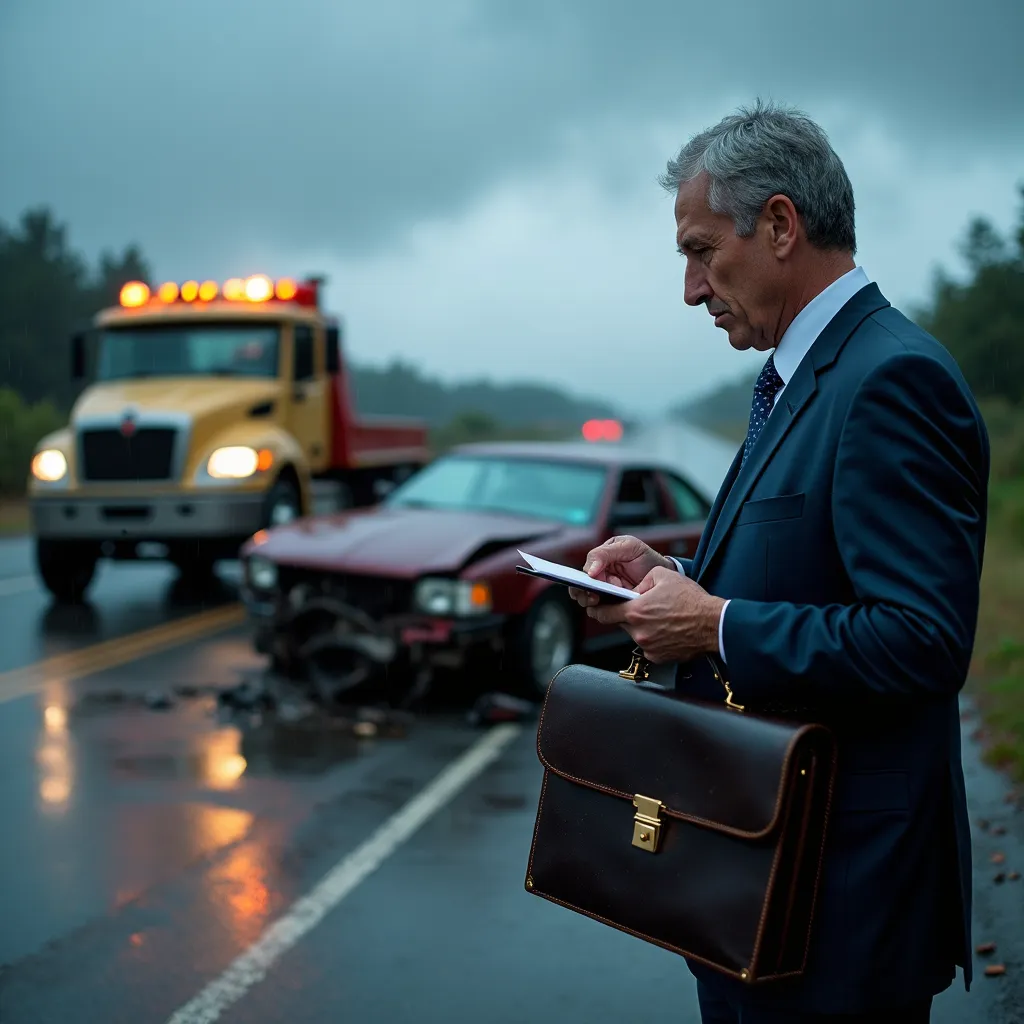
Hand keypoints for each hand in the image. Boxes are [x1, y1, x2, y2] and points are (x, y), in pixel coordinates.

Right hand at [567, 536, 674, 607]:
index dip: (586, 578)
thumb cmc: (647, 558)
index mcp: (601, 558)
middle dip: (584, 593)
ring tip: (603, 602)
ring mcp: (606, 590)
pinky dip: (605, 611)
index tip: (593, 582)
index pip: (585, 570)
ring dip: (593, 603)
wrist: (666, 576)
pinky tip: (613, 608)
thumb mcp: (628, 547)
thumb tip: (590, 571)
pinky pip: (603, 610)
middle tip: (594, 598)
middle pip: (581, 587)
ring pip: (589, 600)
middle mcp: (600, 575)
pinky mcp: (613, 604)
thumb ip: (605, 554)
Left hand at [586, 565, 724, 663]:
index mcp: (636, 611)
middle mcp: (638, 632)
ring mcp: (648, 646)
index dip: (597, 609)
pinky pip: (648, 646)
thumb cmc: (692, 601)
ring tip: (661, 617)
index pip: (603, 613)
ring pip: (635, 634)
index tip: (595, 607)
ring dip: (642, 626)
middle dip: (626, 615)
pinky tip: (667, 629)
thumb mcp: (663, 576)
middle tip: (643, 608)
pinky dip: (653, 638)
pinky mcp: (658, 656)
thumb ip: (642, 581)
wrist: (713, 624)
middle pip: (620, 623)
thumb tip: (632, 589)